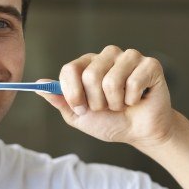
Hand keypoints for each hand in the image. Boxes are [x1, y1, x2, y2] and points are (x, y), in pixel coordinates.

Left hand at [37, 45, 175, 149]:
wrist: (139, 132)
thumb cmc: (110, 121)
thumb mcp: (78, 116)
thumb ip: (60, 100)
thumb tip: (38, 85)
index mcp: (88, 64)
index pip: (69, 69)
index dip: (73, 93)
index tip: (80, 108)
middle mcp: (107, 55)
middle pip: (90, 75)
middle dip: (97, 102)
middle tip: (107, 107)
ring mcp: (129, 57)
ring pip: (111, 80)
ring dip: (115, 102)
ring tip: (122, 103)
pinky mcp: (149, 65)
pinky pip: (133, 82)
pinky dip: (133, 99)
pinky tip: (137, 99)